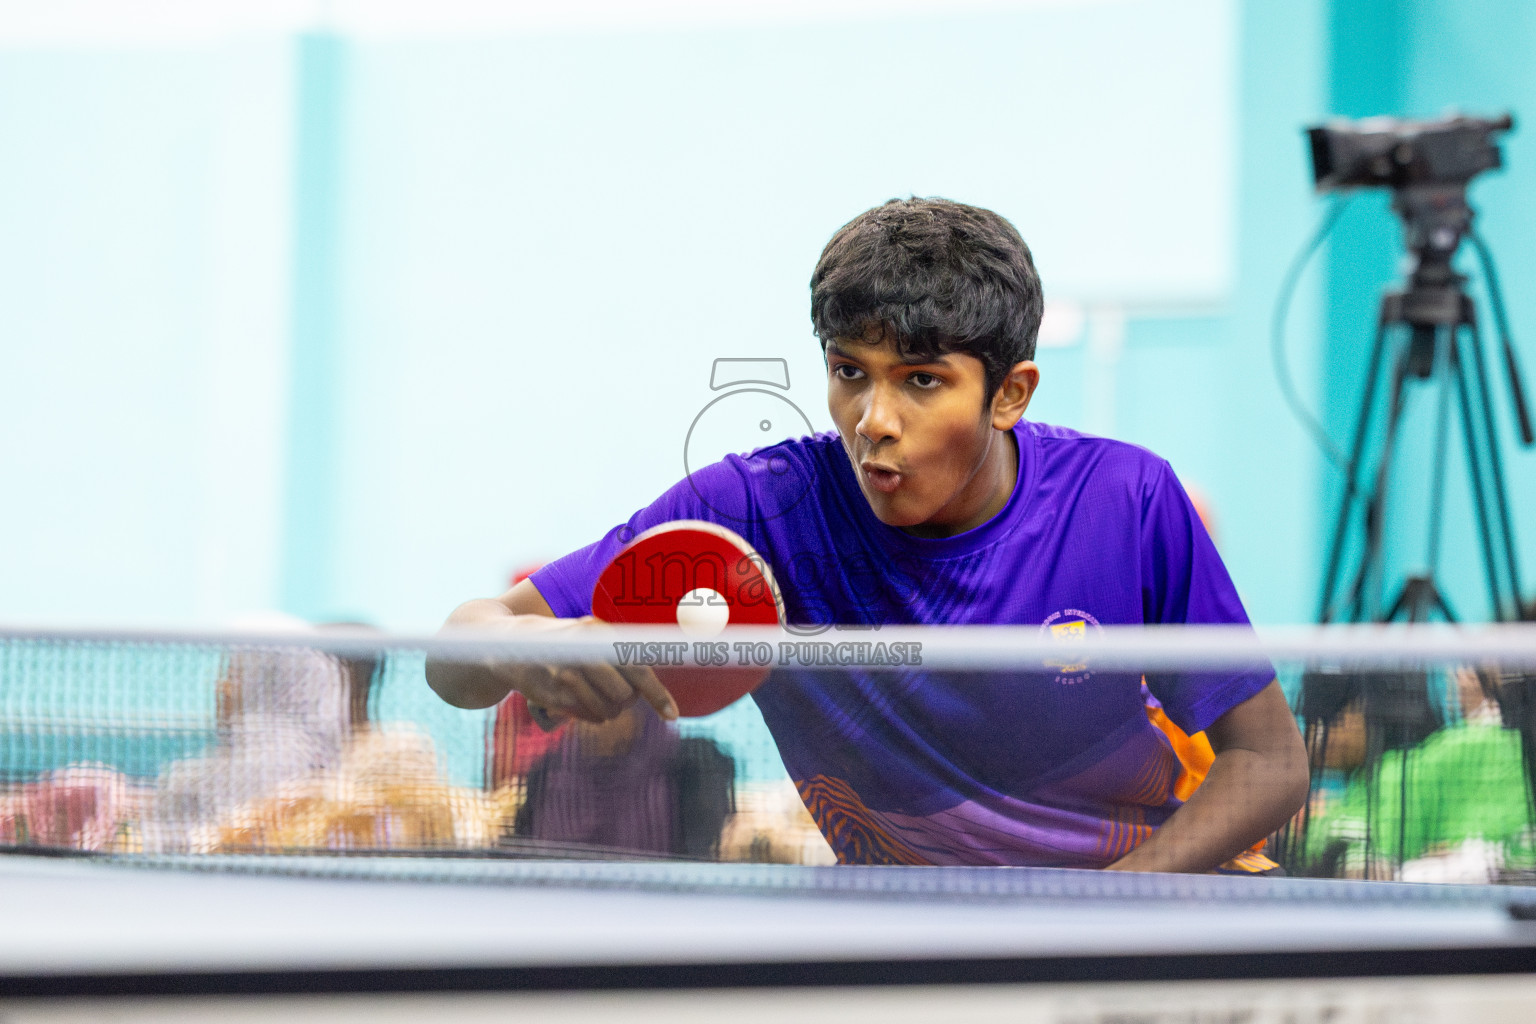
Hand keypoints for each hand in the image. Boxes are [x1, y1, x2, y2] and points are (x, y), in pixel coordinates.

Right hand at [433, 612, 677, 722]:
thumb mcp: (588, 635)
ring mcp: (564, 674)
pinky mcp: (550, 694)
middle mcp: (583, 652)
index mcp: (597, 633)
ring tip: (599, 700)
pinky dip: (590, 715)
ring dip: (608, 712)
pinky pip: (585, 716)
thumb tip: (648, 687)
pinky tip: (582, 703)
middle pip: (625, 695)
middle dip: (627, 702)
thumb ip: (616, 655)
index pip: (637, 669)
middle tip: (621, 697)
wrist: (505, 643)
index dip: (658, 694)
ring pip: (606, 710)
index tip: (673, 715)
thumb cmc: (559, 641)